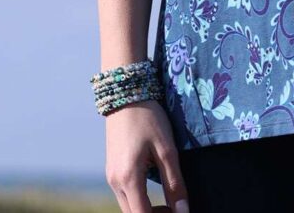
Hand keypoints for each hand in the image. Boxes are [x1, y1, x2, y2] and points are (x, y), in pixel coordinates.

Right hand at [104, 98, 188, 212]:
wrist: (126, 93)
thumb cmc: (149, 118)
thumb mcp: (167, 149)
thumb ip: (175, 183)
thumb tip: (183, 211)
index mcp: (129, 178)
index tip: (178, 212)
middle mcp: (115, 182)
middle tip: (176, 208)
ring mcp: (110, 176)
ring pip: (128, 207)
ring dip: (146, 210)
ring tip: (168, 200)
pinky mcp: (111, 170)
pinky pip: (124, 195)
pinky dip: (139, 200)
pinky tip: (154, 190)